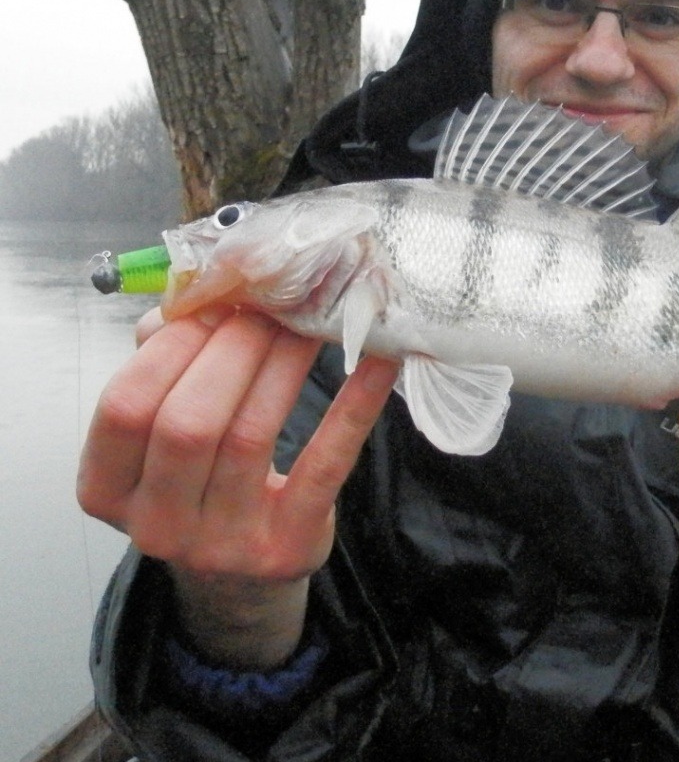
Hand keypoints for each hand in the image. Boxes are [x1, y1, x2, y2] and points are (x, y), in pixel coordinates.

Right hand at [78, 307, 398, 665]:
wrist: (242, 573)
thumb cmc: (200, 479)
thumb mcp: (164, 434)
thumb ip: (165, 363)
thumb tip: (193, 298)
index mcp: (107, 488)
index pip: (126, 406)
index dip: (172, 345)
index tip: (218, 302)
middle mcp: (156, 524)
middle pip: (190, 420)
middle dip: (235, 348)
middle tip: (274, 306)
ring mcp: (221, 545)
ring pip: (252, 435)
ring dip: (286, 364)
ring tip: (313, 321)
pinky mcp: (286, 546)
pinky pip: (324, 464)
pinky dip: (355, 406)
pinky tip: (379, 362)